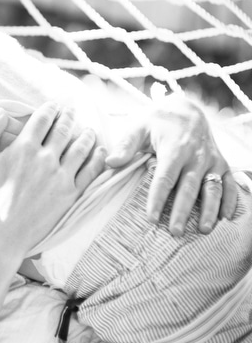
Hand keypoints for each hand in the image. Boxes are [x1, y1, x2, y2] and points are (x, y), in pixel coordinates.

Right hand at [0, 103, 106, 254]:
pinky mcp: (71, 194)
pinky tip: (100, 151)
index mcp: (22, 148)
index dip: (49, 109)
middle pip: (63, 129)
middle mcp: (45, 158)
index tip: (54, 106)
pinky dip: (98, 158)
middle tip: (71, 111)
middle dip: (68, 116)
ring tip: (88, 129)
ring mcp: (61, 176)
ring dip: (86, 134)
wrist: (1, 235)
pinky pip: (91, 171)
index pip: (42, 119)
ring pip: (81, 147)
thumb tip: (0, 114)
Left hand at [105, 93, 237, 234]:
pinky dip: (232, 201)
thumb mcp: (139, 126)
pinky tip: (226, 218)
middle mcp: (197, 156)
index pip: (165, 177)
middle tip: (174, 232)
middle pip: (190, 188)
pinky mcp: (223, 165)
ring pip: (213, 189)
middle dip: (182, 211)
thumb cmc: (158, 121)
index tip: (151, 218)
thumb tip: (110, 162)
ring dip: (210, 210)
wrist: (187, 110)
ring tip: (203, 230)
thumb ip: (126, 145)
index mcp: (175, 148)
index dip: (158, 198)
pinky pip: (230, 184)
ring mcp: (213, 161)